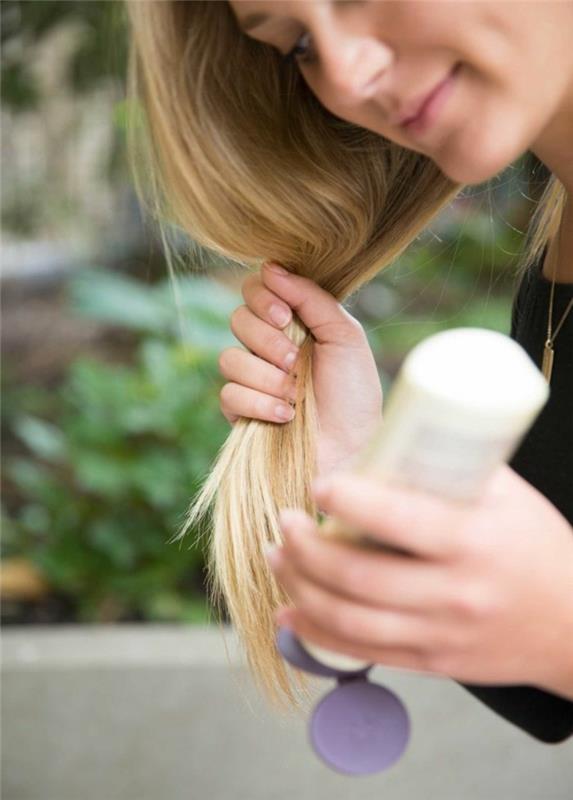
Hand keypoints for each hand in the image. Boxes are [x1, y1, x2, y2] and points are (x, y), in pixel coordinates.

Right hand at [218, 261, 382, 477]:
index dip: (263, 298)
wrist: (354, 446)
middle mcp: (267, 346)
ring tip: (295, 394)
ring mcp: (251, 380)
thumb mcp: (345, 335)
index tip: (286, 317)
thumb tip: (270, 266)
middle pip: (237, 319)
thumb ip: (311, 297)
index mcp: (291, 323)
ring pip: (229, 359)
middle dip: (267, 340)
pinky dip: (259, 403)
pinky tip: (286, 415)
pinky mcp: (241, 412)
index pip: (254, 290)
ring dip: (266, 376)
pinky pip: (229, 394)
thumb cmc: (355, 392)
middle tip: (295, 360)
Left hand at [267, 464, 572, 693]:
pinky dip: (315, 632)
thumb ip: (452, 467)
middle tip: (285, 521)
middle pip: (357, 576)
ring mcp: (439, 634)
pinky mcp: (430, 661)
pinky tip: (289, 610)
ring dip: (298, 586)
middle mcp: (453, 593)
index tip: (318, 485)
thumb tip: (393, 437)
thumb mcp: (507, 496)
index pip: (398, 519)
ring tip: (276, 556)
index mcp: (473, 541)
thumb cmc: (540, 547)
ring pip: (348, 618)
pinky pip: (362, 652)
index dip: (347, 500)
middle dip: (305, 547)